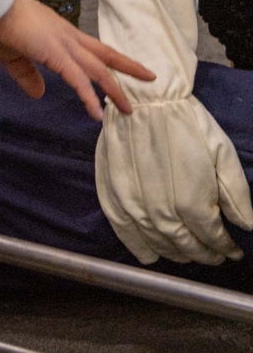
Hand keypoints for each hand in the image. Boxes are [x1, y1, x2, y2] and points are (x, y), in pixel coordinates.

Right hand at [0, 0, 154, 121]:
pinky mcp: (55, 55)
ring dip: (115, 89)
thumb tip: (39, 93)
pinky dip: (89, 97)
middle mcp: (68, 37)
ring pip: (98, 69)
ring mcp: (64, 45)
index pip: (91, 49)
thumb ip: (27, 74)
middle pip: (105, 55)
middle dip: (127, 69)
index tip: (121, 69)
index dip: (107, 60)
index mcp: (59, 34)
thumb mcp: (12, 55)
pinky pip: (78, 79)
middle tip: (149, 80)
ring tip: (129, 109)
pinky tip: (97, 113)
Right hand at [97, 94, 252, 264]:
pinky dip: (137, 245)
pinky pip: (123, 228)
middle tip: (213, 255)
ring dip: (174, 253)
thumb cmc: (186, 121)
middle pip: (184, 244)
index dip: (224, 247)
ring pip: (156, 241)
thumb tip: (245, 225)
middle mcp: (160, 207)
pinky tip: (149, 254)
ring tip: (187, 255)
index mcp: (190, 198)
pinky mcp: (113, 192)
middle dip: (202, 254)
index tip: (232, 250)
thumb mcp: (222, 151)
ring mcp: (133, 202)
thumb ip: (236, 192)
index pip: (211, 236)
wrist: (144, 97)